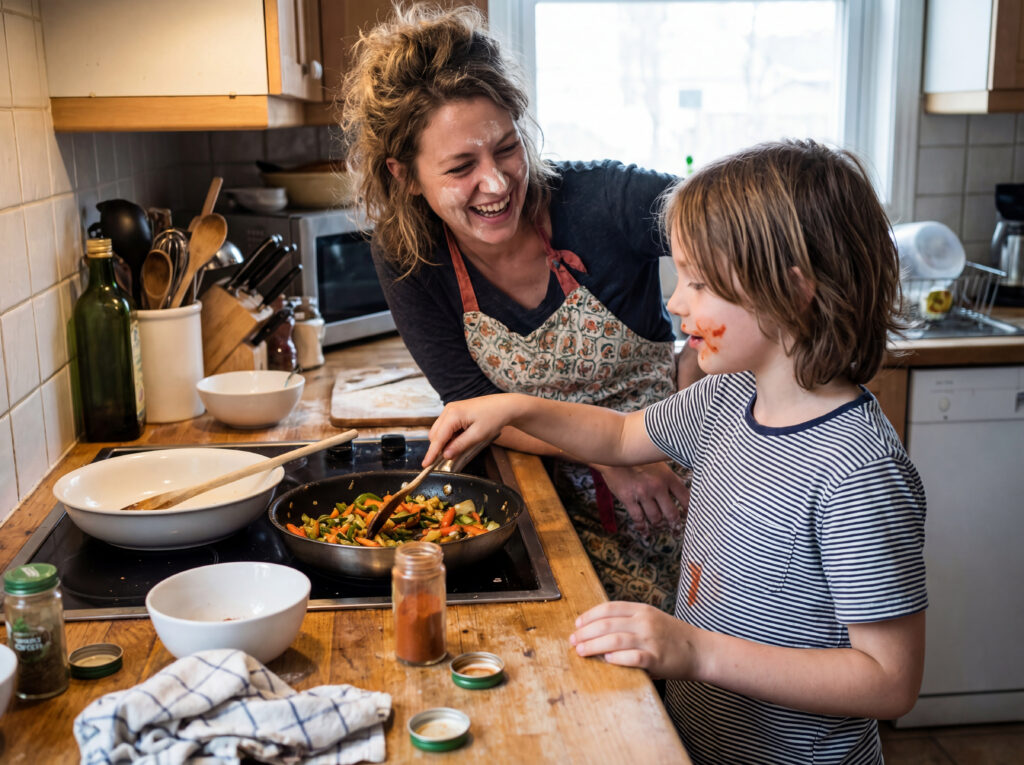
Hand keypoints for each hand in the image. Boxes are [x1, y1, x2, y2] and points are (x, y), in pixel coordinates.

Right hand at [424, 394, 516, 466]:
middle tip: (448, 459)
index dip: (431, 453)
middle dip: (438, 448)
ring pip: (439, 431)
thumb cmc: (494, 417)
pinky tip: (461, 440)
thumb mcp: (478, 435)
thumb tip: (446, 455)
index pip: (438, 438)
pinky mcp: (455, 412)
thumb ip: (460, 445)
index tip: (425, 465)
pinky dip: (450, 437)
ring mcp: (451, 410)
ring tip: (461, 447)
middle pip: (435, 434)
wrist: (504, 406)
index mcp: (453, 414)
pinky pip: (446, 427)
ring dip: (445, 442)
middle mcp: (448, 410)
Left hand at [570, 601, 699, 678]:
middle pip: (607, 624)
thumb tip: (597, 630)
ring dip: (594, 646)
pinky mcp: (657, 658)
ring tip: (581, 651)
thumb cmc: (672, 637)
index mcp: (642, 610)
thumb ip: (629, 621)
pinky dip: (616, 658)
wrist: (700, 650)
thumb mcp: (651, 619)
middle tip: (573, 641)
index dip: (589, 616)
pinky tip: (606, 660)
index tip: (577, 624)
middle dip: (586, 633)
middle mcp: (645, 622)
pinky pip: (632, 657)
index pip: (609, 608)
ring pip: (615, 640)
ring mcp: (651, 640)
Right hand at [593, 462, 688, 531]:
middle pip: (671, 513)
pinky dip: (642, 527)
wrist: (615, 452)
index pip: (685, 497)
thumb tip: (679, 488)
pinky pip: (638, 518)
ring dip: (659, 525)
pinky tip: (644, 531)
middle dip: (675, 524)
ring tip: (660, 526)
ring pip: (656, 518)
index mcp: (667, 477)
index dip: (688, 509)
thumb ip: (669, 475)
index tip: (688, 515)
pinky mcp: (628, 499)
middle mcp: (657, 487)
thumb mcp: (658, 462)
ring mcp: (642, 494)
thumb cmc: (638, 457)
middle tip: (676, 528)